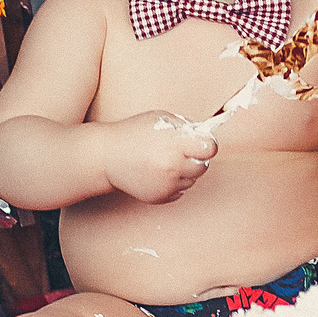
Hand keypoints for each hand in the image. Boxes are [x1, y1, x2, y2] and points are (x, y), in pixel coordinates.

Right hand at [98, 110, 219, 203]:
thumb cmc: (134, 133)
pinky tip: (159, 172)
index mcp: (175, 144)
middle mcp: (172, 166)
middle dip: (196, 158)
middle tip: (181, 151)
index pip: (209, 148)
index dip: (208, 144)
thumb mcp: (161, 119)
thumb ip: (185, 126)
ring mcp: (167, 184)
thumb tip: (207, 134)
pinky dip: (174, 183)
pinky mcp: (160, 197)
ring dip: (185, 171)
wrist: (108, 156)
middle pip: (203, 166)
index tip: (202, 143)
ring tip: (165, 161)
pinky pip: (180, 191)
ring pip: (192, 180)